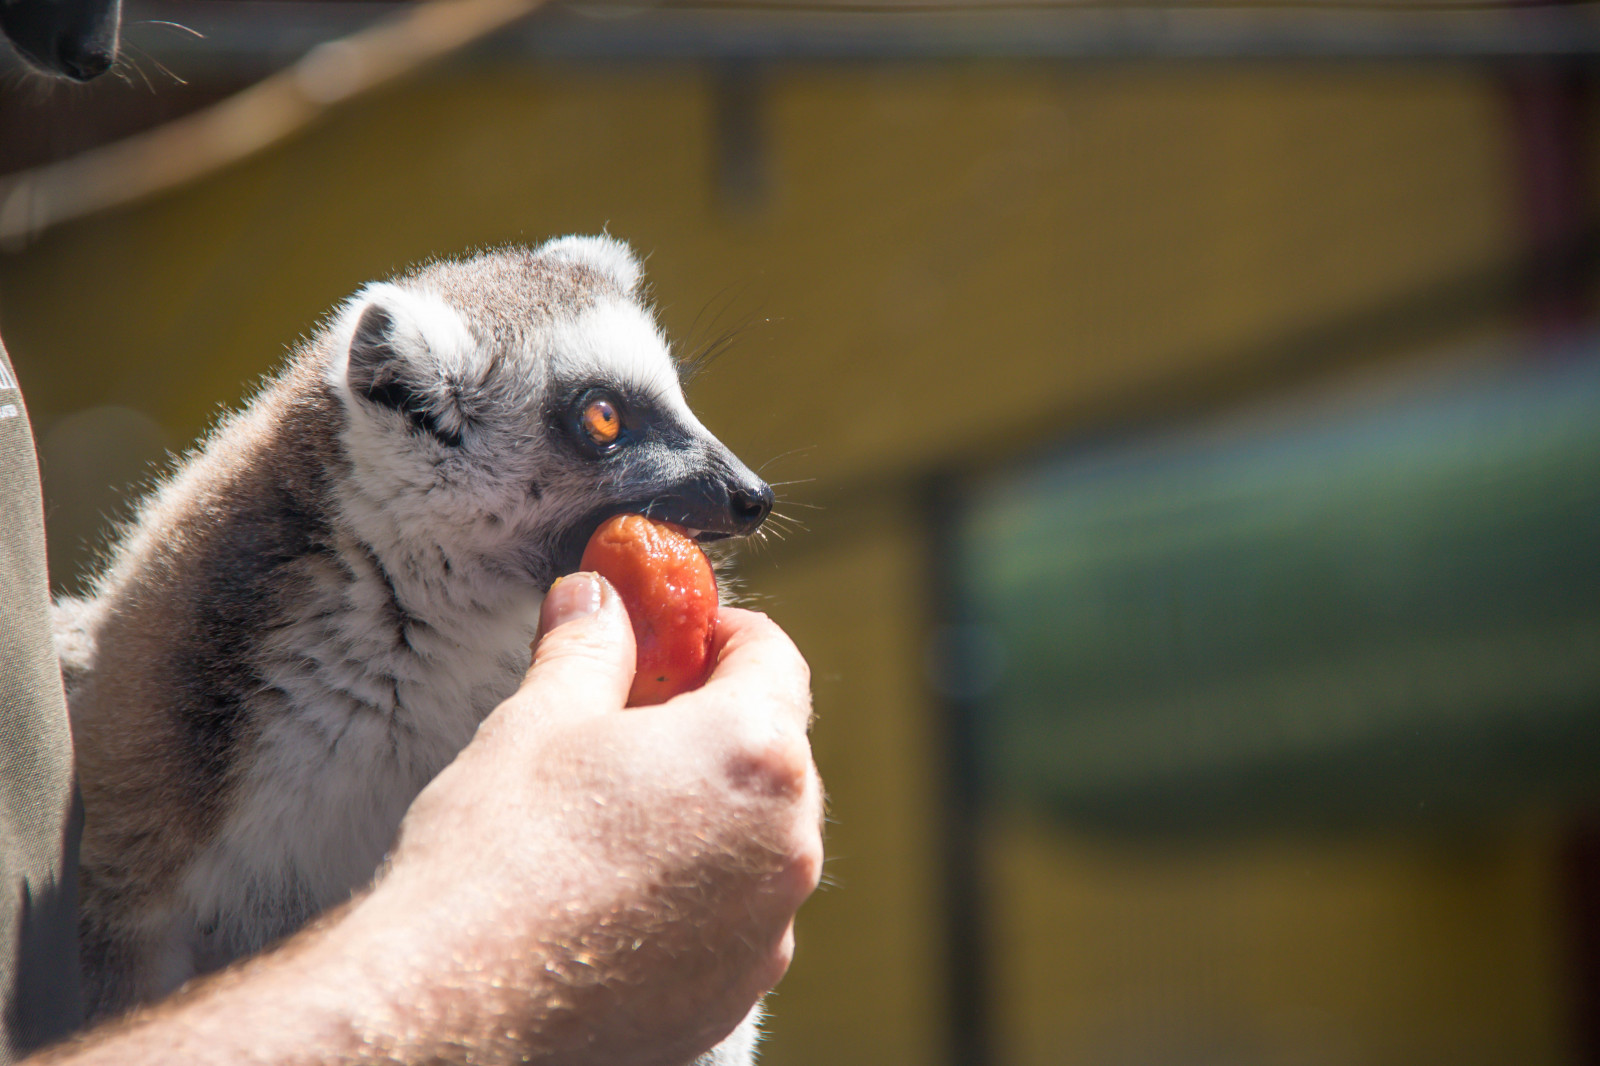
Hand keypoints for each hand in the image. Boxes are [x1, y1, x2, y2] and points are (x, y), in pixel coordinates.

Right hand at [35, 572, 821, 1065]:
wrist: (456, 1005)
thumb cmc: (497, 860)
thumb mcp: (540, 718)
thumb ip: (588, 644)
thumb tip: (596, 599)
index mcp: (752, 753)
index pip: (771, 654)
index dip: (717, 631)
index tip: (674, 634)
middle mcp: (784, 842)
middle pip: (772, 748)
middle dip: (710, 721)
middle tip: (629, 718)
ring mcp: (766, 926)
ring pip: (754, 835)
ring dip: (705, 809)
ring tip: (611, 811)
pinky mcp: (734, 992)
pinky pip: (732, 914)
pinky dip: (694, 889)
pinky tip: (614, 889)